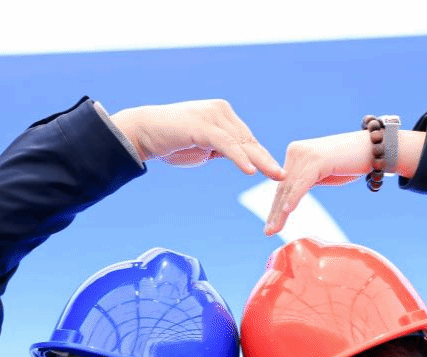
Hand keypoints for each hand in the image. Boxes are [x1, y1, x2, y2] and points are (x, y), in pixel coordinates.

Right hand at [109, 99, 281, 178]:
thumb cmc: (171, 141)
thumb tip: (240, 158)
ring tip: (275, 175)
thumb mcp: (203, 146)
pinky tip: (249, 171)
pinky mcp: (202, 125)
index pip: (247, 138)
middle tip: (283, 176)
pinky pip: (225, 144)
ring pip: (240, 142)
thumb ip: (221, 148)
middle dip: (266, 159)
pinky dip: (239, 157)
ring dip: (259, 160)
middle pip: (248, 139)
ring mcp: (211, 116)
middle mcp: (220, 111)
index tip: (276, 172)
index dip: (261, 156)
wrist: (143, 132)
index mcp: (222, 114)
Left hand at [263, 128, 423, 235]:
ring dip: (281, 211)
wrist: (375, 148)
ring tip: (273, 229)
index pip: (283, 185)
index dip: (276, 206)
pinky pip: (303, 183)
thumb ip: (306, 181)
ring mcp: (305, 154)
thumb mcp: (323, 175)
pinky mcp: (316, 159)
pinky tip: (287, 210)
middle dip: (275, 212)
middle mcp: (296, 151)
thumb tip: (290, 199)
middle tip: (267, 232)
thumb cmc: (351, 163)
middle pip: (283, 188)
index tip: (270, 225)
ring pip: (290, 188)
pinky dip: (294, 198)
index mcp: (295, 153)